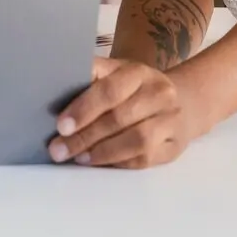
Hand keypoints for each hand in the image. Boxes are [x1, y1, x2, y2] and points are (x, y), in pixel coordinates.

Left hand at [47, 57, 205, 168]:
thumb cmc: (134, 89)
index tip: (61, 126)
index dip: (83, 109)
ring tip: (79, 158)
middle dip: (85, 136)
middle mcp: (159, 94)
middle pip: (119, 118)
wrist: (182, 101)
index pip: (109, 91)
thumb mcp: (114, 74)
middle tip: (59, 150)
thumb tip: (53, 88)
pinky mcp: (174, 146)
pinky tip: (99, 164)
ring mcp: (171, 120)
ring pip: (136, 141)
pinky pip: (145, 159)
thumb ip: (90, 79)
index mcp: (138, 72)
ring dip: (103, 153)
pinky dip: (118, 163)